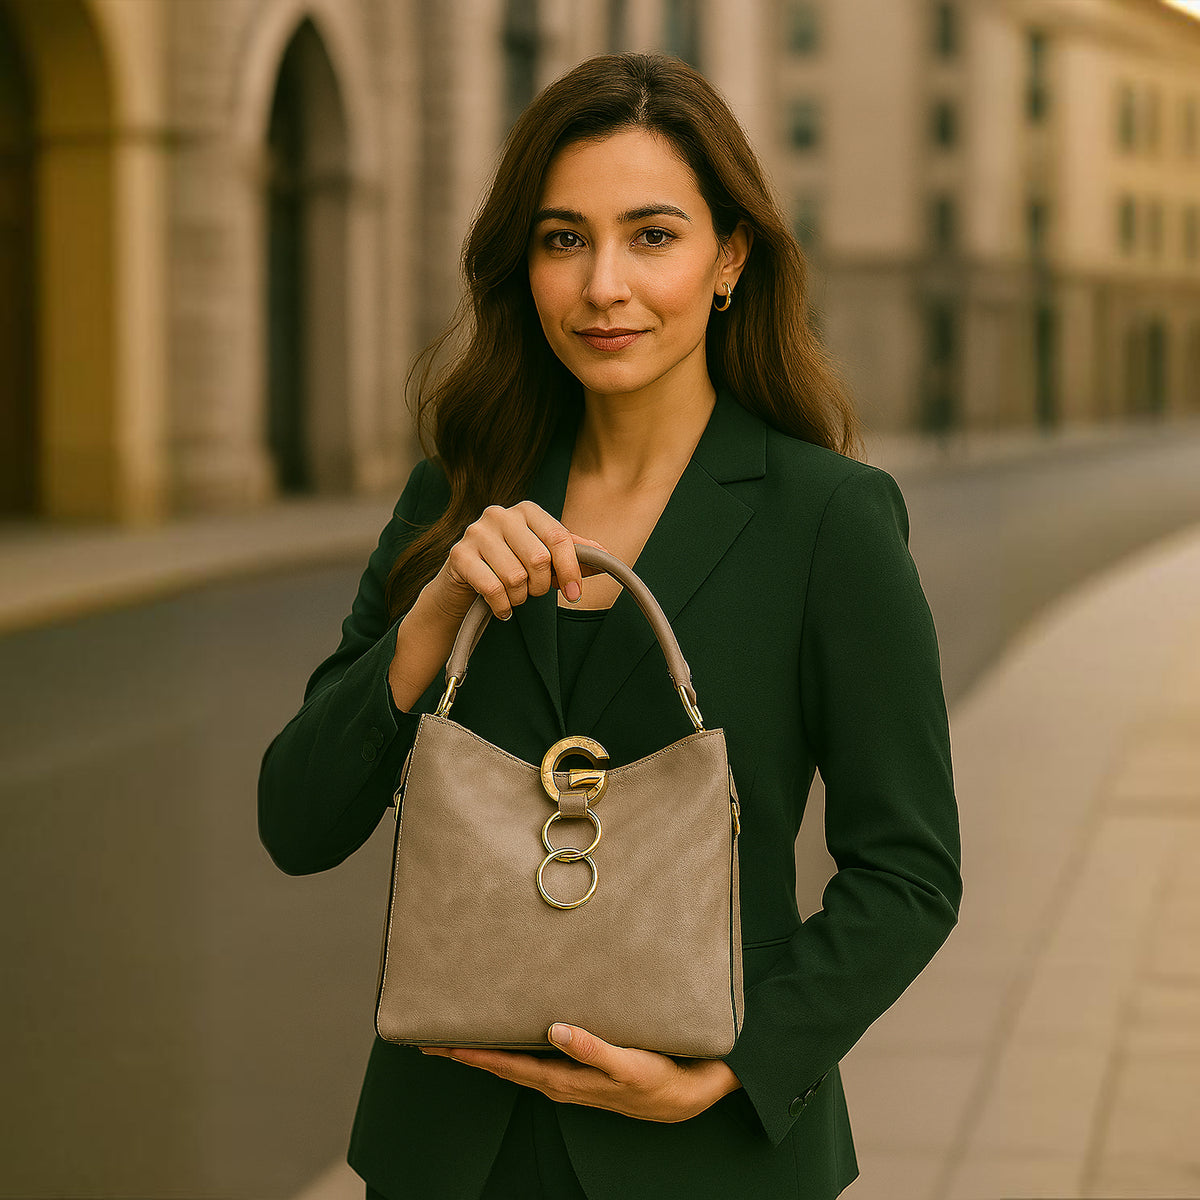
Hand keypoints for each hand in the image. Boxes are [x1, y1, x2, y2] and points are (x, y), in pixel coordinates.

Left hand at [420, 1024, 741, 1122]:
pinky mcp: (577, 1072)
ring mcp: (566, 1079)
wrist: (684, 1096)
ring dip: (486, 1053)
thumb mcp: (628, 1065)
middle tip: (431, 1039)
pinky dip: (512, 1051)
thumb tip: (556, 1030)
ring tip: (459, 1037)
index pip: (506, 1066)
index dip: (472, 1055)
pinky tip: (510, 1037)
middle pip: (502, 1067)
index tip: (440, 1044)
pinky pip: (533, 1061)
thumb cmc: (656, 1079)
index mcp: (562, 1080)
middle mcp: (557, 1081)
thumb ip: (593, 1049)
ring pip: (515, 1065)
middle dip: (467, 1053)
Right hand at [427, 501, 607, 623]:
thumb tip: (605, 554)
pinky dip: (502, 606)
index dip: (571, 569)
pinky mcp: (458, 555)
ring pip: (515, 577)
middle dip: (541, 586)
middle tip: (533, 592)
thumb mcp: (545, 558)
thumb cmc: (512, 566)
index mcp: (527, 509)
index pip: (559, 537)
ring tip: (514, 596)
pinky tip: (501, 608)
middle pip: (538, 559)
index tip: (575, 595)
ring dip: (520, 597)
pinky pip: (493, 589)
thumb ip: (573, 553)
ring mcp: (476, 532)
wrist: (464, 583)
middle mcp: (500, 514)